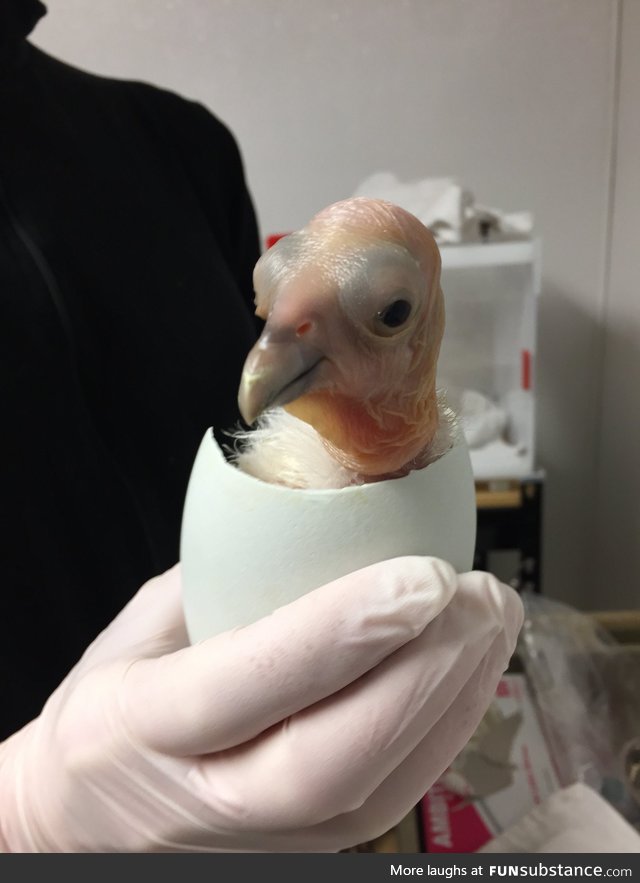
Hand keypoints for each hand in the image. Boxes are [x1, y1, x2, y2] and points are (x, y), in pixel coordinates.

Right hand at [0, 558, 522, 851]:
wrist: (82, 823)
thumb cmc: (105, 713)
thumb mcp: (138, 628)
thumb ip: (220, 580)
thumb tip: (317, 522)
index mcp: (141, 726)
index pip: (249, 683)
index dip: (341, 629)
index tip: (421, 574)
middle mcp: (206, 800)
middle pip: (334, 758)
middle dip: (427, 671)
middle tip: (479, 593)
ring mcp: (264, 841)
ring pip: (379, 789)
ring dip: (456, 698)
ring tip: (493, 619)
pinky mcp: (310, 852)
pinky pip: (394, 800)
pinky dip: (447, 732)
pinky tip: (474, 672)